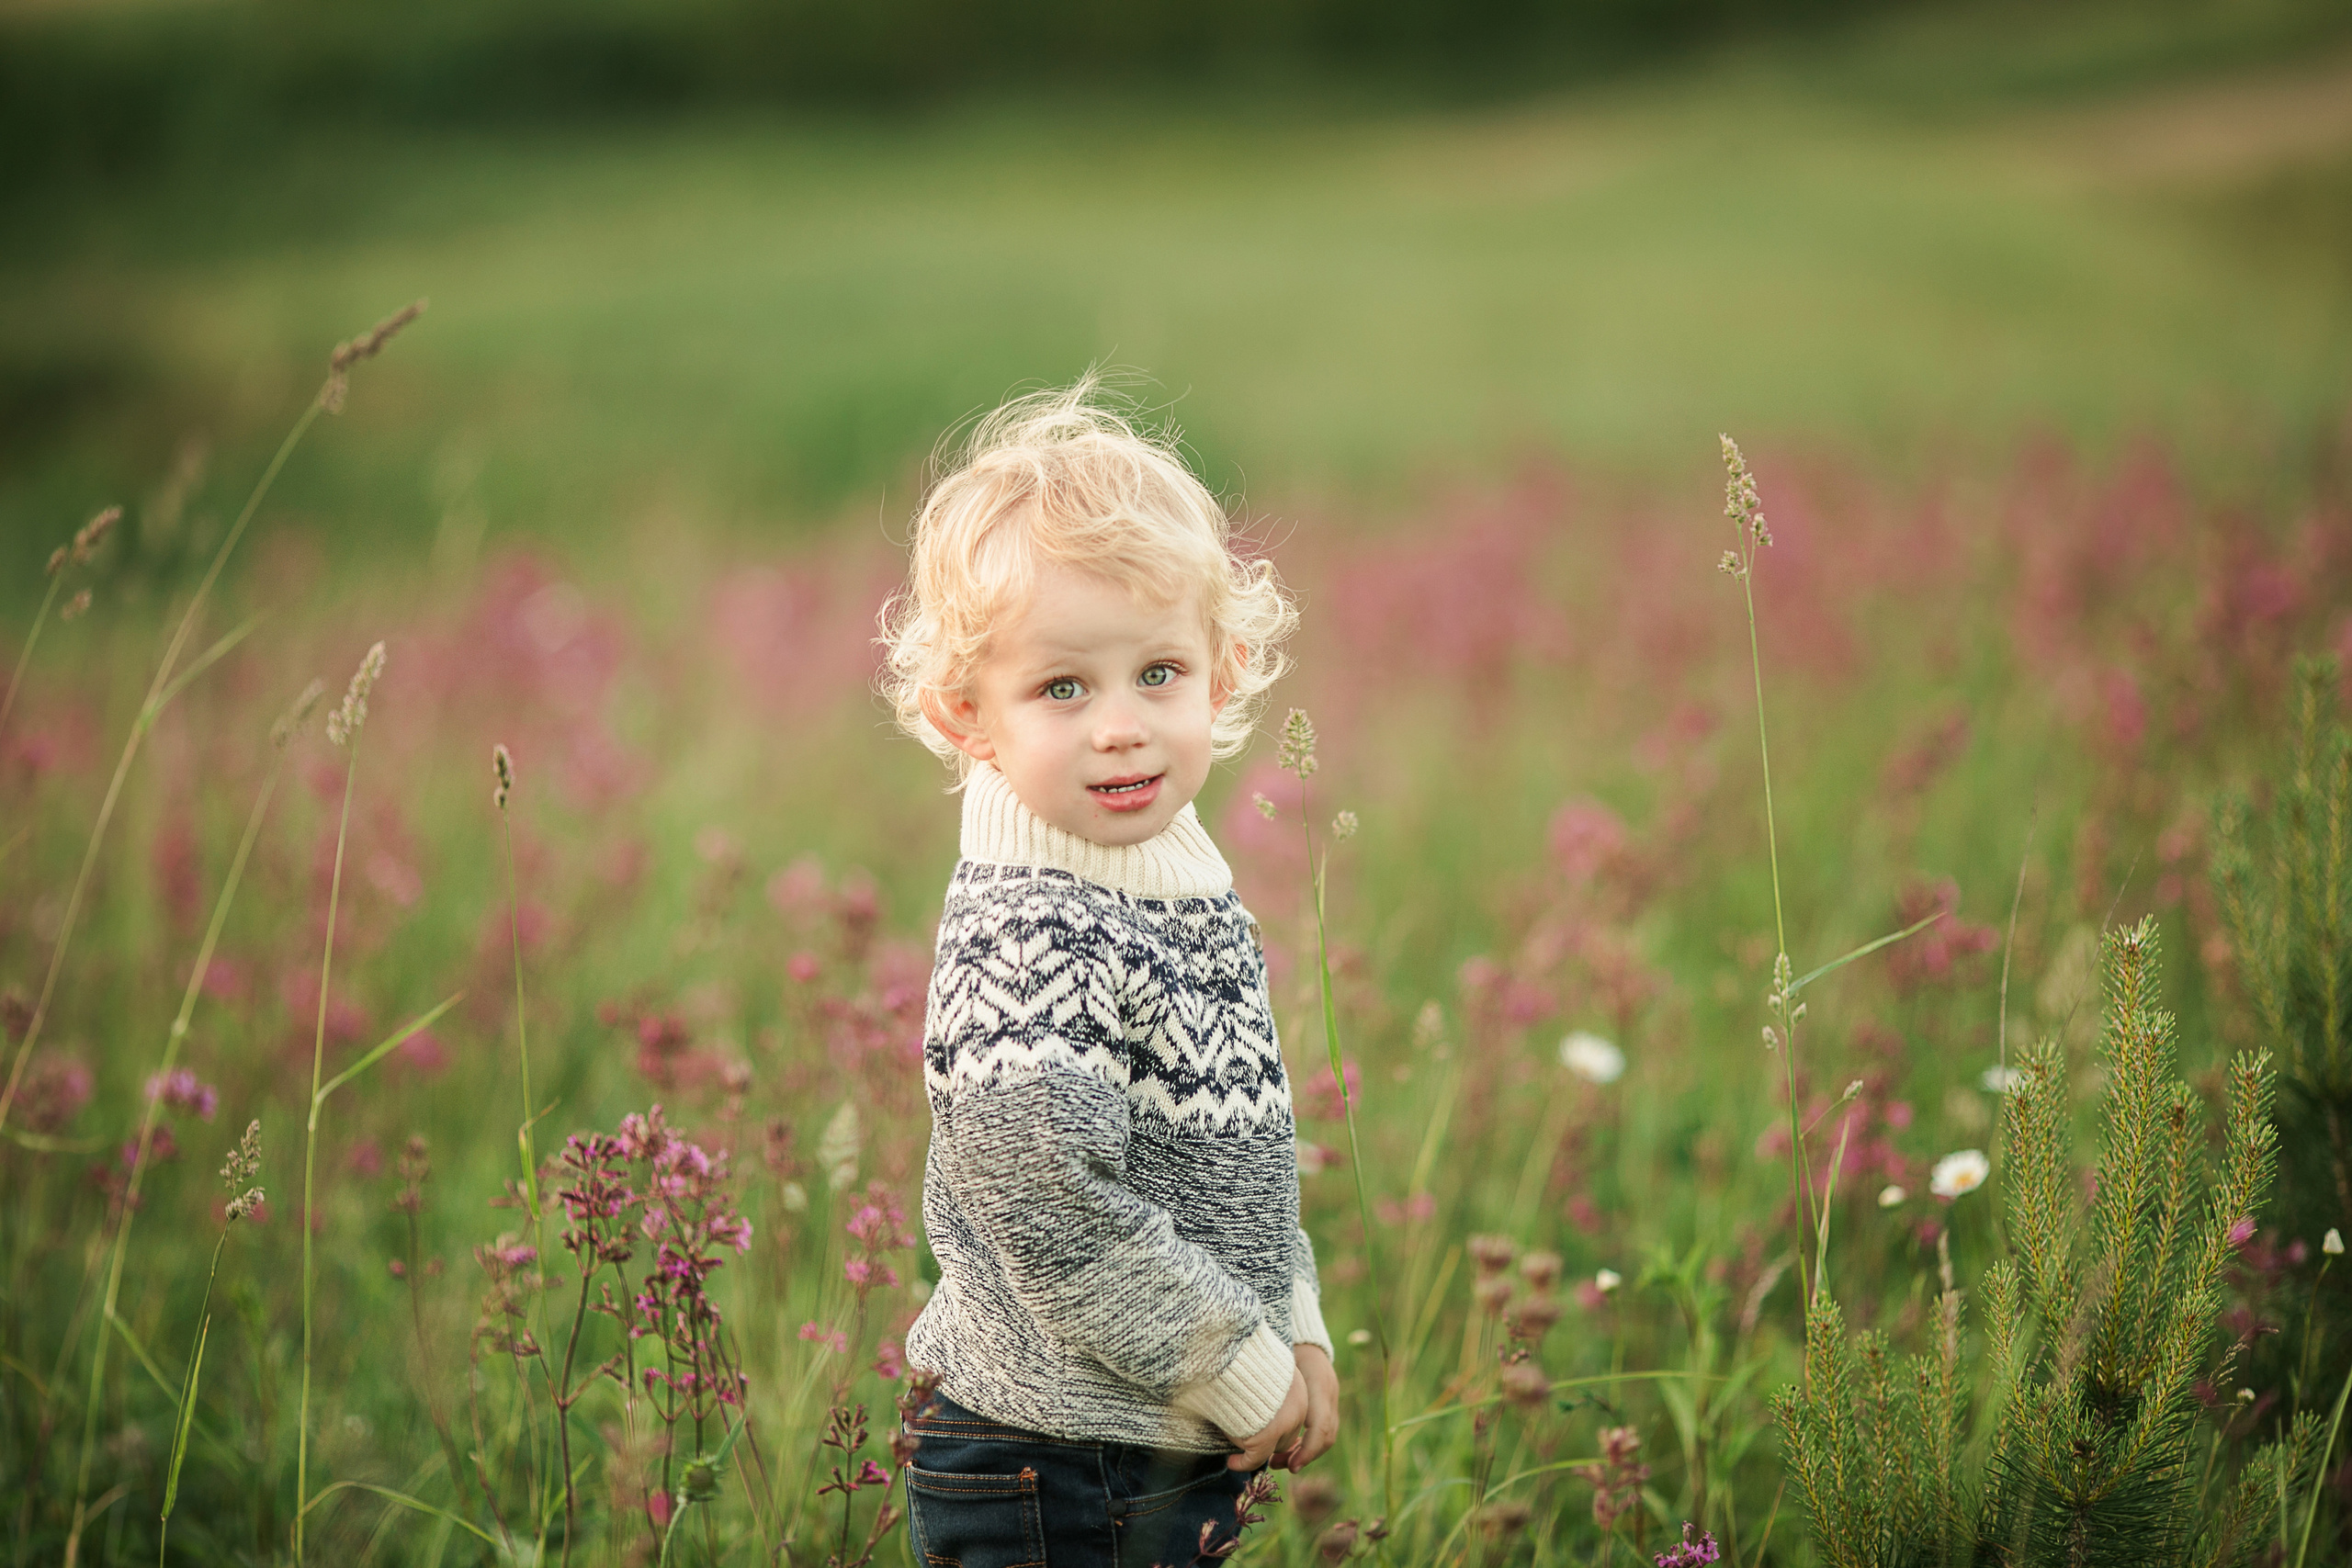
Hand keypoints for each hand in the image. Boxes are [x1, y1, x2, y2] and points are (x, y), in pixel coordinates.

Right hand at [1228, 1367, 1307, 1471]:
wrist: (1230, 1356)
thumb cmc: (1240, 1360)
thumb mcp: (1264, 1371)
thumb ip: (1269, 1389)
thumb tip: (1262, 1405)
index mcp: (1298, 1390)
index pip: (1292, 1420)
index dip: (1275, 1430)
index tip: (1259, 1434)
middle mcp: (1298, 1409)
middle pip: (1285, 1438)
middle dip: (1267, 1444)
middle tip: (1246, 1445)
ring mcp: (1284, 1424)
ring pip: (1271, 1449)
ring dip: (1254, 1453)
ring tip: (1235, 1454)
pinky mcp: (1266, 1436)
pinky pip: (1255, 1459)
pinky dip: (1243, 1463)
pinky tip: (1231, 1462)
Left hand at [1278, 1345, 1338, 1470]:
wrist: (1302, 1333)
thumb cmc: (1280, 1347)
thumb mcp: (1272, 1366)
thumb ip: (1266, 1392)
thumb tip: (1244, 1425)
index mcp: (1318, 1384)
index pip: (1320, 1427)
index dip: (1306, 1451)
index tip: (1289, 1466)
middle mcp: (1329, 1391)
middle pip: (1326, 1435)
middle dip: (1304, 1455)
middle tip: (1276, 1465)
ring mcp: (1332, 1395)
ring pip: (1328, 1434)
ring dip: (1305, 1452)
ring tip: (1278, 1460)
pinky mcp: (1328, 1398)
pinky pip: (1324, 1427)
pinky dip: (1308, 1441)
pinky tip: (1287, 1446)